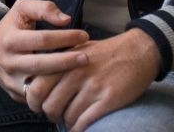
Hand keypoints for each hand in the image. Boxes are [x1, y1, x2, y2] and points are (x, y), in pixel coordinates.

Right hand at [0, 0, 89, 100]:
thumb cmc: (11, 24)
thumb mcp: (22, 7)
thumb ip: (44, 8)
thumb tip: (66, 20)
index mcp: (10, 39)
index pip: (42, 39)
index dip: (65, 37)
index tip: (84, 35)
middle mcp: (8, 62)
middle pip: (41, 65)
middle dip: (66, 62)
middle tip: (86, 57)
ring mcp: (10, 81)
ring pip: (39, 85)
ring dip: (61, 79)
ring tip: (81, 71)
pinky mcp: (14, 94)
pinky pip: (36, 96)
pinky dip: (53, 91)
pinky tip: (68, 83)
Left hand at [28, 28, 159, 131]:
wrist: (139, 51)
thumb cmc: (107, 52)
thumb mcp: (79, 48)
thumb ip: (60, 63)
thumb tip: (38, 82)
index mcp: (67, 60)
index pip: (37, 87)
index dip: (35, 102)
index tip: (40, 106)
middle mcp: (77, 72)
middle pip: (50, 106)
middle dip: (52, 115)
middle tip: (59, 114)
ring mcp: (93, 86)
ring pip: (67, 117)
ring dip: (68, 123)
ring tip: (74, 118)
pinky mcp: (108, 99)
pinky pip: (84, 123)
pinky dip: (80, 128)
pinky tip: (83, 125)